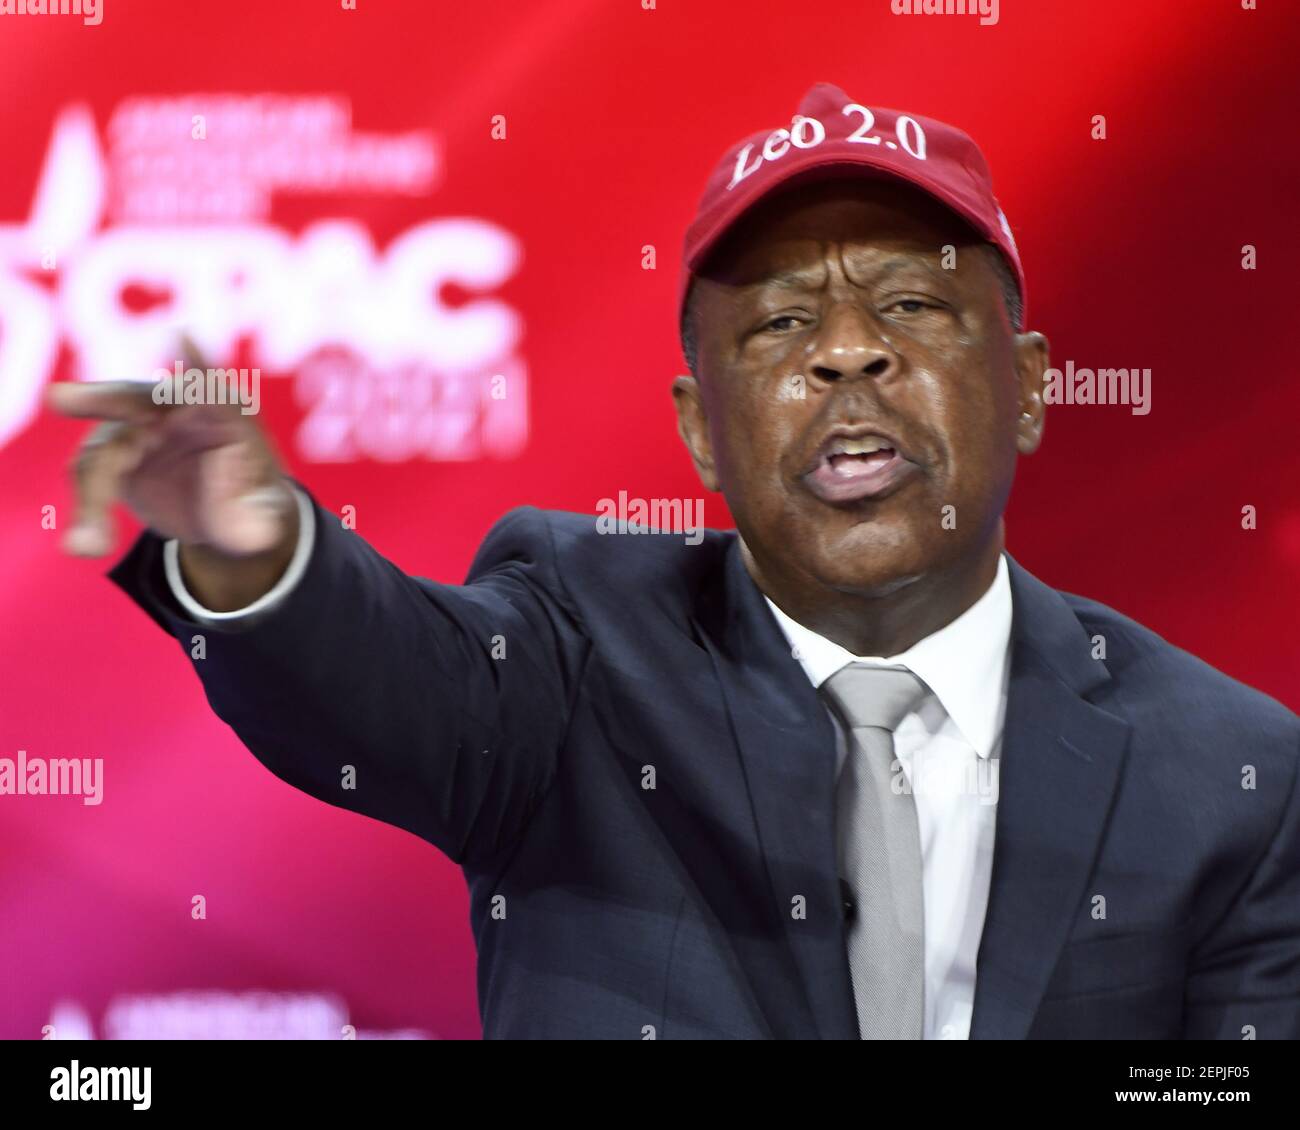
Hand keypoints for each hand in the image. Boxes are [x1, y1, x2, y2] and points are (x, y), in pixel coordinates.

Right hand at [48, 342, 298, 608]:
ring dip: (93, 499)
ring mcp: (140, 432)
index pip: (212, 393)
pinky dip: (88, 512)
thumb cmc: (255, 510)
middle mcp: (177, 414)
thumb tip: (241, 509)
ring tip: (88, 546)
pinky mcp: (118, 458)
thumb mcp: (263, 521)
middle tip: (60, 400)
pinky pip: (93, 479)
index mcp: (225, 417)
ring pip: (105, 455)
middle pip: (136, 399)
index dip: (199, 368)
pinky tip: (87, 546)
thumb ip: (255, 521)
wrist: (230, 518)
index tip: (184, 339)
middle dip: (104, 399)